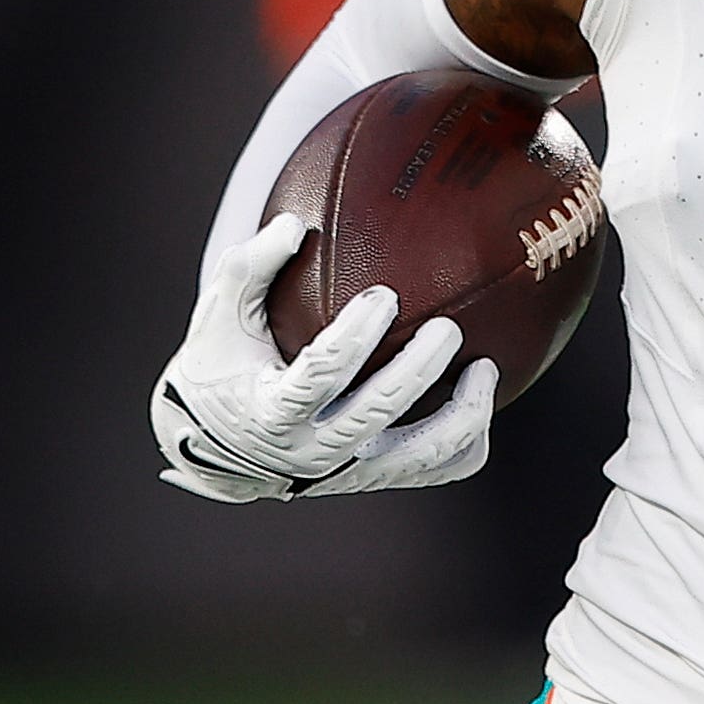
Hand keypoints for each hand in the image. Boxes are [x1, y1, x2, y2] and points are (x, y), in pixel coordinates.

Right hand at [150, 214, 495, 501]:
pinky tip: (480, 401)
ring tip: (485, 368)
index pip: (320, 374)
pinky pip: (430, 470)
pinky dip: (463, 443)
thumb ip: (250, 266)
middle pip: (376, 413)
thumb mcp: (218, 316)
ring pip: (417, 456)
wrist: (218, 445)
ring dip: (459, 416)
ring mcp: (347, 472)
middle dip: (417, 371)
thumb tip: (296, 225)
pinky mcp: (371, 478)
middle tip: (447, 328)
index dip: (355, 337)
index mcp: (273, 411)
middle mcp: (312, 451)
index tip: (383, 295)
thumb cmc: (220, 364)